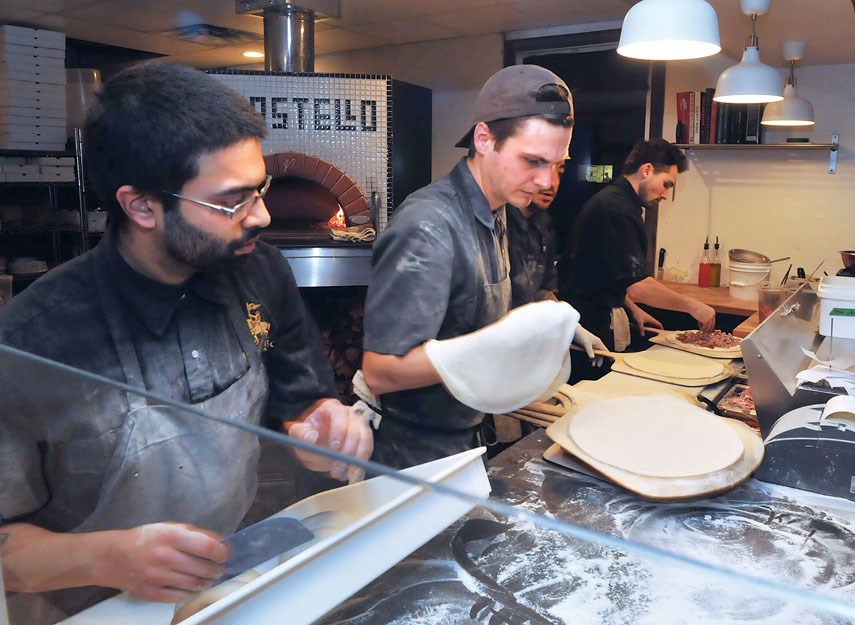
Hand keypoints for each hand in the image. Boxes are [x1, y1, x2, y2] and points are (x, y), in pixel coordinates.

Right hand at [106, 523, 227, 603]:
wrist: (114, 557)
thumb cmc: (146, 539)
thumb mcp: (171, 527)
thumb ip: (196, 534)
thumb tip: (221, 544)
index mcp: (171, 536)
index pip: (207, 547)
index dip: (222, 553)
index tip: (225, 555)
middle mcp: (164, 556)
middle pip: (204, 569)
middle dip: (218, 570)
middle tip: (220, 568)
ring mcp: (157, 577)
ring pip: (195, 584)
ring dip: (208, 582)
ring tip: (209, 578)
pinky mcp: (151, 593)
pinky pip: (181, 596)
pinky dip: (193, 592)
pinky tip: (194, 586)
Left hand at [284, 398, 373, 480]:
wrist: (316, 441)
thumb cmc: (308, 434)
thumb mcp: (297, 433)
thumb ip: (300, 434)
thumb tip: (312, 437)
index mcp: (331, 408)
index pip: (339, 414)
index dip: (339, 430)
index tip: (334, 447)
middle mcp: (348, 414)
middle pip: (355, 429)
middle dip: (347, 451)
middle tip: (337, 468)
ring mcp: (359, 424)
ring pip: (365, 439)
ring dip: (356, 458)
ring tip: (344, 473)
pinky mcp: (364, 437)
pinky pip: (368, 448)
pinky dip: (361, 461)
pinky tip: (350, 471)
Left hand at [572, 324, 606, 366]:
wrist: (574, 331)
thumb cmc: (582, 334)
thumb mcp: (586, 343)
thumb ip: (590, 350)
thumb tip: (592, 357)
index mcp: (598, 343)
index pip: (605, 350)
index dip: (608, 356)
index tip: (610, 361)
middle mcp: (596, 344)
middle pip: (601, 353)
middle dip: (600, 359)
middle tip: (598, 365)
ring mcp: (592, 345)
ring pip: (596, 354)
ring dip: (595, 359)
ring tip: (593, 364)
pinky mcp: (587, 346)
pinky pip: (591, 353)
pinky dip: (591, 357)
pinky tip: (589, 360)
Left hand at [630, 307, 663, 335]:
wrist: (632, 308)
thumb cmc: (637, 313)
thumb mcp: (639, 322)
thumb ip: (641, 329)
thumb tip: (642, 335)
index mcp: (651, 319)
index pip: (659, 324)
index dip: (662, 328)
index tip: (663, 333)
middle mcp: (650, 319)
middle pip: (656, 325)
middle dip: (657, 330)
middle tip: (658, 334)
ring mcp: (646, 319)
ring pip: (651, 325)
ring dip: (652, 329)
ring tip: (651, 334)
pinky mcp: (643, 319)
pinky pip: (647, 324)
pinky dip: (647, 327)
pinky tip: (644, 330)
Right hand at [691, 302, 715, 331]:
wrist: (692, 306)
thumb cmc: (695, 307)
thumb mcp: (702, 312)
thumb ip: (704, 316)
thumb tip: (704, 323)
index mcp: (712, 311)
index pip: (712, 320)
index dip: (710, 325)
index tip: (708, 328)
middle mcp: (712, 314)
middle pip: (712, 324)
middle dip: (709, 328)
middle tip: (706, 332)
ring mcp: (710, 318)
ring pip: (709, 326)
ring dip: (705, 329)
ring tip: (702, 331)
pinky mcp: (706, 320)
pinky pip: (705, 326)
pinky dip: (702, 328)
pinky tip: (699, 329)